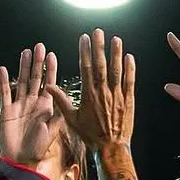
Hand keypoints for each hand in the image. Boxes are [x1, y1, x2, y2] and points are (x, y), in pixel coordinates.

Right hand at [0, 44, 63, 163]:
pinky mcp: (6, 110)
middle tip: (39, 46)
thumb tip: (67, 99)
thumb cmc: (38, 148)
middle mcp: (33, 103)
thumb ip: (58, 115)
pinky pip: (5, 93)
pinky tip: (4, 69)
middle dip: (37, 62)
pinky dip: (4, 81)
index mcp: (46, 106)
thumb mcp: (53, 131)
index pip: (49, 83)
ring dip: (23, 67)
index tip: (52, 55)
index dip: (50, 69)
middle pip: (35, 78)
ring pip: (21, 82)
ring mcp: (19, 105)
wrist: (21, 160)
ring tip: (25, 52)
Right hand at [47, 29, 134, 147]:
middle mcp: (102, 92)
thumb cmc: (90, 135)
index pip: (85, 68)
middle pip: (100, 65)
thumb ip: (61, 101)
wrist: (110, 147)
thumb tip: (49, 87)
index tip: (84, 38)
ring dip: (116, 53)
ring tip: (116, 39)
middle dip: (99, 47)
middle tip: (99, 32)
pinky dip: (130, 69)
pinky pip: (130, 81)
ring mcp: (117, 95)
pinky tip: (129, 57)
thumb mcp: (72, 119)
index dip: (84, 51)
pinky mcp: (128, 100)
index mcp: (88, 95)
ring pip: (117, 70)